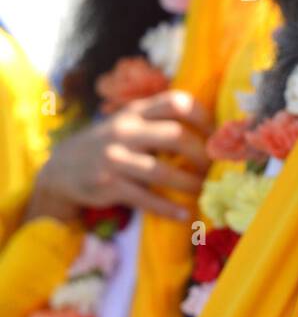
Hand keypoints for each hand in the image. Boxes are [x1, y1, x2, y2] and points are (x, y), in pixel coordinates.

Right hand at [24, 90, 213, 223]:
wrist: (62, 168)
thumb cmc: (111, 144)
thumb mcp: (130, 123)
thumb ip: (161, 121)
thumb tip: (212, 132)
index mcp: (136, 112)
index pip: (175, 102)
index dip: (203, 117)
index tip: (216, 135)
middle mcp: (125, 131)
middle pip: (175, 136)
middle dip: (202, 154)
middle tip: (214, 167)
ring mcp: (115, 158)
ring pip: (162, 171)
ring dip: (190, 184)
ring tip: (204, 190)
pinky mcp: (108, 185)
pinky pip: (146, 198)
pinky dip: (168, 209)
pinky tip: (184, 214)